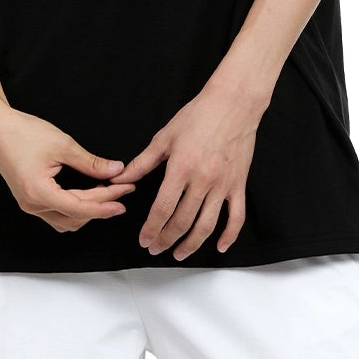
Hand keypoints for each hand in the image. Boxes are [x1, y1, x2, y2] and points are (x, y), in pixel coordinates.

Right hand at [0, 105, 134, 235]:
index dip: (106, 203)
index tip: (124, 197)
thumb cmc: (21, 133)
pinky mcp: (28, 200)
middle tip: (122, 188)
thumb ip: (90, 162)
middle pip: (76, 216)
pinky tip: (86, 195)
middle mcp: (32, 204)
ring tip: (106, 192)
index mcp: (39, 192)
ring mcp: (29, 204)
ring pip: (66, 221)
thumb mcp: (62, 144)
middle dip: (101, 204)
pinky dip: (74, 208)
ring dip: (87, 210)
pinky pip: (56, 214)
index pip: (80, 207)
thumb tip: (115, 170)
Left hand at [115, 85, 257, 258]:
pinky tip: (220, 246)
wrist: (233, 104)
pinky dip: (229, 235)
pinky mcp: (238, 185)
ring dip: (192, 244)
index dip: (151, 229)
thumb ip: (142, 163)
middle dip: (166, 239)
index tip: (144, 240)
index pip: (162, 209)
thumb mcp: (164, 138)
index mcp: (181, 169)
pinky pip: (236, 216)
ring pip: (207, 224)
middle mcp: (203, 180)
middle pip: (182, 221)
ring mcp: (223, 185)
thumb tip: (120, 178)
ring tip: (180, 253)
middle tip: (156, 248)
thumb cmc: (198, 116)